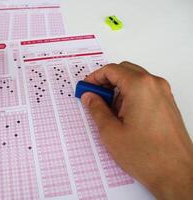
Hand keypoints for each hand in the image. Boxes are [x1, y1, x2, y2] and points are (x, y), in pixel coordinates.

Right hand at [81, 62, 192, 198]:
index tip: (86, 89)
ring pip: (134, 80)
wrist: (176, 173)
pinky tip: (123, 115)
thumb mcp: (110, 131)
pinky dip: (130, 95)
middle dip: (106, 82)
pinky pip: (144, 90)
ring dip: (118, 89)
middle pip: (124, 71)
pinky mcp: (167, 103)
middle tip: (94, 98)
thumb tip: (89, 97)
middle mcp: (154, 85)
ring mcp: (163, 93)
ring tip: (108, 111)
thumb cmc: (146, 154)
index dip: (94, 78)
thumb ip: (96, 109)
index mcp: (139, 86)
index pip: (111, 70)